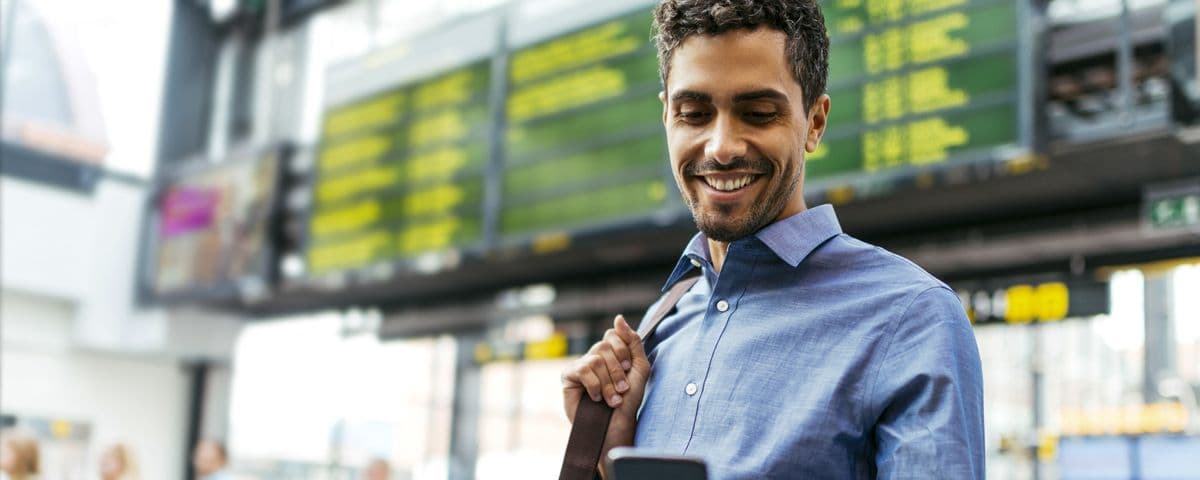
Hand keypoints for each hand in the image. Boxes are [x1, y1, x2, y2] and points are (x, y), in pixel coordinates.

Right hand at [561, 315, 651, 462]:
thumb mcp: (640, 367)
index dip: (623, 351)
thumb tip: (618, 318)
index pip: (613, 334)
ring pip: (595, 359)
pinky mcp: (568, 377)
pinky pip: (583, 369)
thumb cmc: (629, 400)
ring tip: (613, 399)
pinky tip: (596, 398)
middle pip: (604, 346)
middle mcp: (594, 356)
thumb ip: (633, 341)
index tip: (629, 369)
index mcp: (611, 352)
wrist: (617, 425)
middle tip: (622, 389)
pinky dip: (595, 386)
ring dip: (609, 382)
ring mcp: (580, 365)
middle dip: (618, 370)